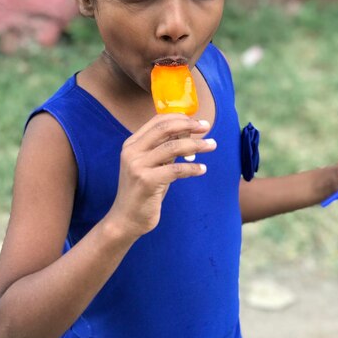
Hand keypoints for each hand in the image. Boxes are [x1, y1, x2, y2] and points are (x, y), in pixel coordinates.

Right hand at [107, 114, 216, 241]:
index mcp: (132, 144)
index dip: (179, 118)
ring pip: (173, 147)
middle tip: (206, 127)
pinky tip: (202, 169)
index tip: (197, 121)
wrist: (126, 219)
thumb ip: (164, 150)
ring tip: (212, 146)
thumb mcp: (151, 166)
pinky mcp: (146, 181)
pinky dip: (192, 168)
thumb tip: (187, 133)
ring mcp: (137, 166)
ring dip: (197, 145)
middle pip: (165, 129)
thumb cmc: (143, 192)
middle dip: (189, 125)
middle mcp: (132, 151)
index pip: (157, 121)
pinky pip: (176, 170)